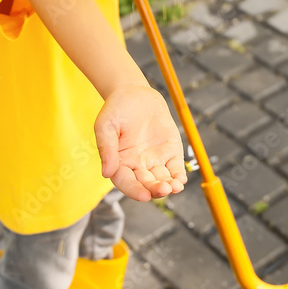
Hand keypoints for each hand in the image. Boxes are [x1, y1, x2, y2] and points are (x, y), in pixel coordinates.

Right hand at [95, 84, 186, 201]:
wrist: (134, 92)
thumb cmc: (116, 109)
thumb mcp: (105, 125)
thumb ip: (106, 148)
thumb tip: (106, 173)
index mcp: (120, 163)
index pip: (126, 182)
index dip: (135, 191)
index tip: (144, 196)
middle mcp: (137, 166)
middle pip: (147, 184)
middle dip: (156, 189)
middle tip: (164, 189)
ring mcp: (155, 160)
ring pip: (162, 179)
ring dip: (170, 186)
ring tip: (175, 186)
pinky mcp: (170, 152)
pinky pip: (175, 168)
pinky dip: (179, 175)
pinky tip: (181, 180)